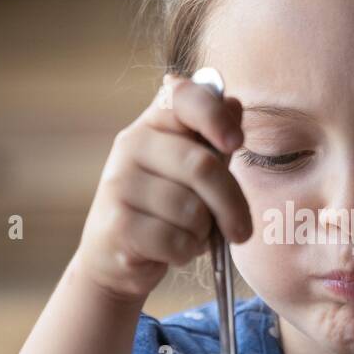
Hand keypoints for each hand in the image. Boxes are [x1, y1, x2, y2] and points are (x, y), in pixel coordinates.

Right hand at [74, 73, 252, 304]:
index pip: (182, 97)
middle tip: (241, 230)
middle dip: (231, 204)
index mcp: (152, 125)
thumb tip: (234, 104)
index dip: (215, 116)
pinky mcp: (117, 225)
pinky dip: (185, 252)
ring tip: (188, 234)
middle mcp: (130, 146)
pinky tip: (171, 251)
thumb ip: (213, 141)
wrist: (112, 256)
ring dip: (202, 232)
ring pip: (192, 210)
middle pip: (202, 166)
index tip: (237, 143)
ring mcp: (118, 184)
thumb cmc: (163, 210)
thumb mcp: (190, 172)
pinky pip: (176, 240)